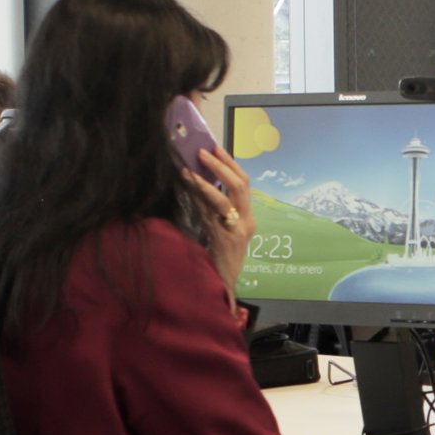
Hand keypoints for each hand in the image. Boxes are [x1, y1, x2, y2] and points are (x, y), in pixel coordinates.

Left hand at [181, 135, 254, 289]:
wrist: (221, 286)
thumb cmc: (217, 259)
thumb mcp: (217, 229)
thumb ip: (210, 209)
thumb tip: (195, 182)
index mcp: (248, 218)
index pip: (244, 184)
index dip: (230, 164)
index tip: (216, 148)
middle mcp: (247, 222)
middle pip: (241, 186)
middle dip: (222, 166)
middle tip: (204, 151)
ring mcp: (237, 231)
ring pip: (227, 199)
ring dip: (208, 180)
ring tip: (191, 165)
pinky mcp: (225, 240)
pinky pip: (211, 214)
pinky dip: (199, 197)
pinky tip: (186, 187)